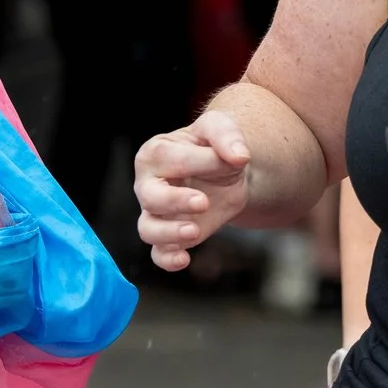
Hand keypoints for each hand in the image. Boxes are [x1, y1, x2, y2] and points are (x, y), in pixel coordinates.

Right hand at [134, 111, 251, 270]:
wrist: (224, 173)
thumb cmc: (213, 148)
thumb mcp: (220, 128)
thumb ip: (226, 135)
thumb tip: (239, 156)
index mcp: (155, 153)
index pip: (168, 158)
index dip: (199, 162)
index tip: (230, 162)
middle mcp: (148, 184)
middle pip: (150, 197)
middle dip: (174, 201)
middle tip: (203, 202)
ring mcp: (156, 213)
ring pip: (148, 229)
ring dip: (170, 233)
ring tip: (194, 231)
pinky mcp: (169, 237)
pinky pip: (158, 254)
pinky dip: (168, 260)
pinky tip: (185, 259)